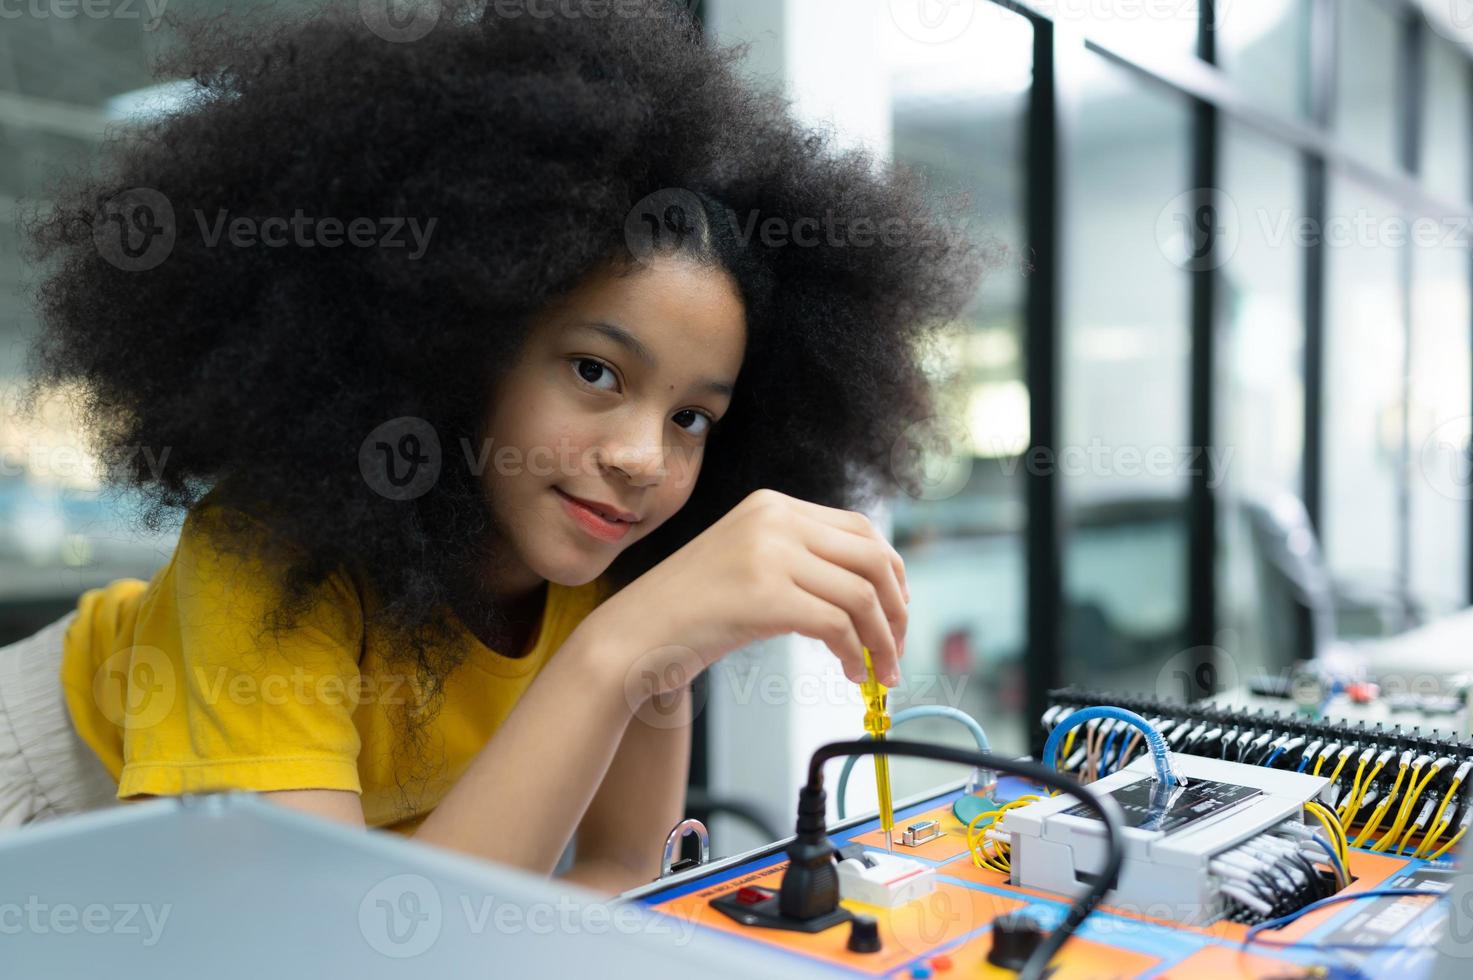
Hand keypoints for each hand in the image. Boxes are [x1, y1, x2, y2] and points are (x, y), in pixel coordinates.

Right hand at [582, 488, 908, 698]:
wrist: (632, 636)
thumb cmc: (689, 612)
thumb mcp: (750, 564)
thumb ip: (799, 559)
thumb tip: (869, 590)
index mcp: (773, 504)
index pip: (861, 529)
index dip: (892, 574)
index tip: (896, 612)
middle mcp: (774, 518)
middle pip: (873, 558)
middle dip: (897, 608)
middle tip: (898, 647)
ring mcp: (768, 553)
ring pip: (862, 595)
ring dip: (883, 640)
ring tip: (880, 672)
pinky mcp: (765, 595)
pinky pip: (838, 625)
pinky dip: (857, 654)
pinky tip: (852, 672)